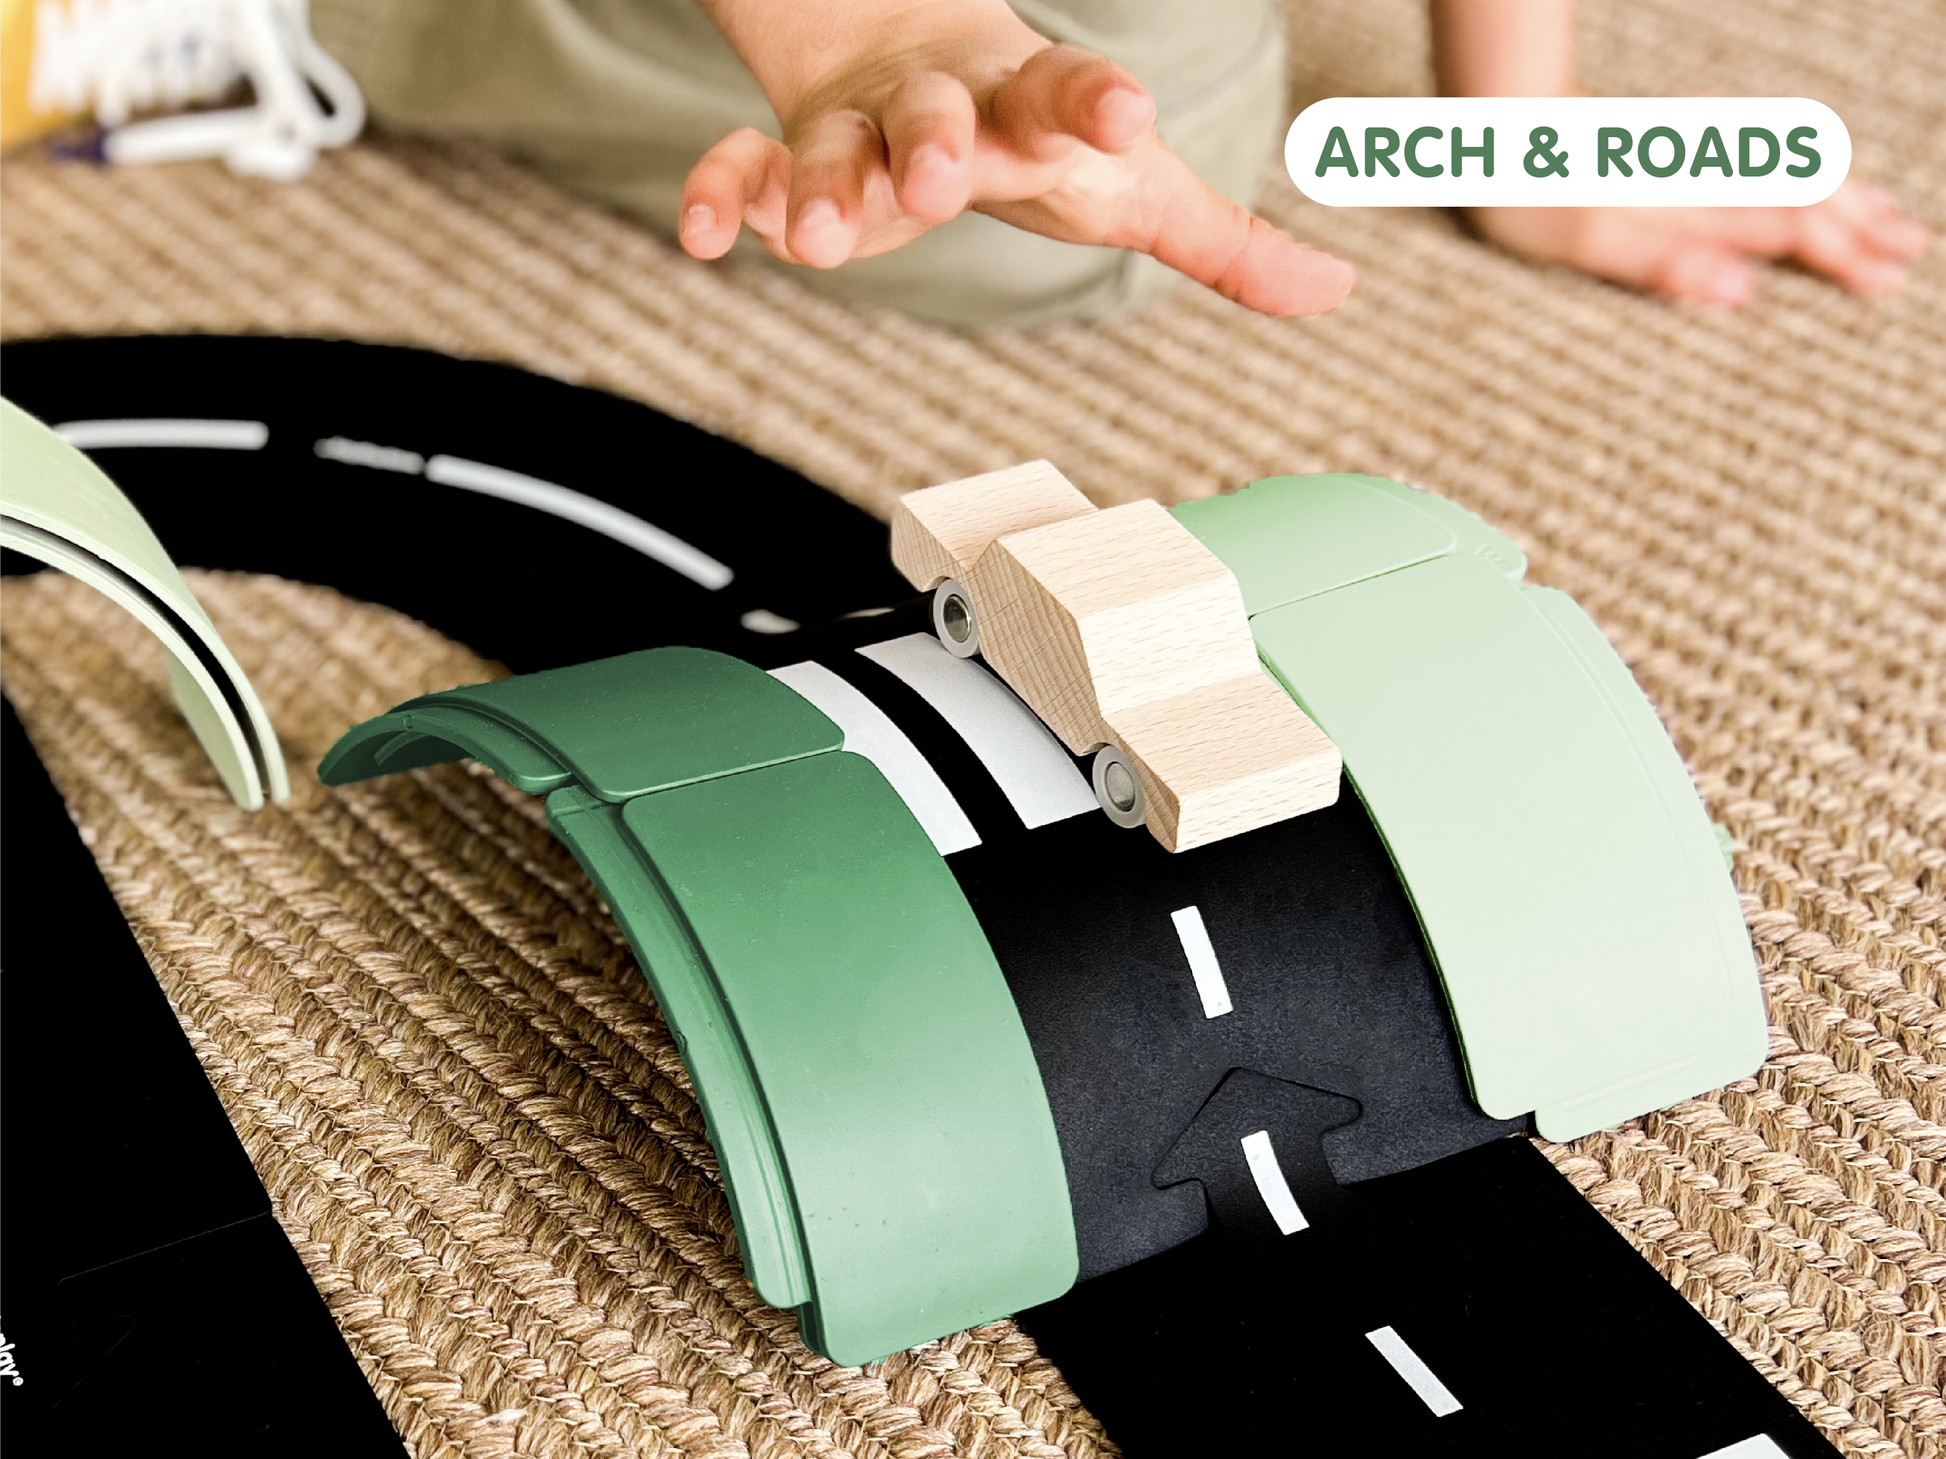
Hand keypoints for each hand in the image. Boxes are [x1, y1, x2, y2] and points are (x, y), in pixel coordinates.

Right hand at [677, 11, 1352, 318]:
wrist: (908, 64)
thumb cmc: (1039, 141)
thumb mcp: (1135, 190)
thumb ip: (1226, 243)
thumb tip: (1339, 287)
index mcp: (1032, 106)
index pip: (1066, 90)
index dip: (1093, 101)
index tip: (1127, 112)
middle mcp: (942, 108)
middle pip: (934, 112)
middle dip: (935, 142)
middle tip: (941, 182)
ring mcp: (859, 130)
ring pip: (830, 146)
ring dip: (819, 186)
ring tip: (818, 243)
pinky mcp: (787, 157)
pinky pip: (740, 164)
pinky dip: (716, 191)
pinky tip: (705, 231)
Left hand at [1464, 182, 1926, 305]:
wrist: (1502, 135)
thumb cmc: (1534, 201)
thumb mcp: (1588, 246)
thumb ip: (1667, 266)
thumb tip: (1743, 294)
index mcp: (1697, 202)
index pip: (1792, 230)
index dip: (1843, 257)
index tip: (1886, 283)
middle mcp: (1710, 169)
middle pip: (1807, 195)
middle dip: (1862, 226)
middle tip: (1910, 254)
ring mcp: (1703, 148)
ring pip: (1795, 169)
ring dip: (1846, 194)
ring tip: (1888, 217)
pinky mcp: (1688, 137)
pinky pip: (1770, 151)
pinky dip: (1808, 169)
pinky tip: (1818, 177)